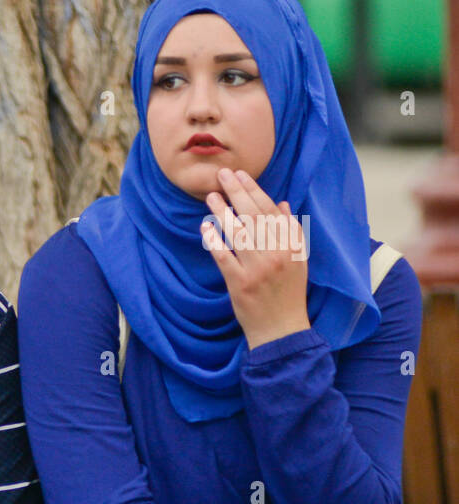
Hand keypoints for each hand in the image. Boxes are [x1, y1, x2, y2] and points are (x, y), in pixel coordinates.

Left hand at [200, 167, 310, 349]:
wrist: (281, 328)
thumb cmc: (289, 292)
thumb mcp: (298, 260)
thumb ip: (291, 231)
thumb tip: (281, 203)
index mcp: (291, 246)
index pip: (271, 211)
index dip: (254, 191)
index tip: (241, 175)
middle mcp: (276, 255)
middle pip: (254, 217)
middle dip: (237, 192)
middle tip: (222, 175)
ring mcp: (257, 270)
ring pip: (238, 233)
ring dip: (223, 211)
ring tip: (211, 196)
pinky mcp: (239, 284)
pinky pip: (224, 257)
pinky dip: (214, 241)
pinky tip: (204, 227)